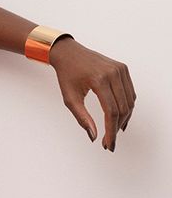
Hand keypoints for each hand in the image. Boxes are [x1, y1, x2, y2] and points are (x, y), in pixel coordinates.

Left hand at [48, 36, 135, 150]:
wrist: (69, 53)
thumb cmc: (67, 75)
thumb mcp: (69, 98)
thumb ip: (82, 118)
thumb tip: (93, 136)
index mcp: (98, 79)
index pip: (111, 111)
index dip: (111, 131)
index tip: (108, 144)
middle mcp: (113, 73)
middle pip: (122, 108)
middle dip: (116, 128)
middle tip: (108, 142)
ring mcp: (120, 69)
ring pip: (129, 102)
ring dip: (124, 120)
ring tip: (113, 132)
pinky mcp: (123, 69)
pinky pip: (130, 93)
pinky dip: (127, 107)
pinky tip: (120, 118)